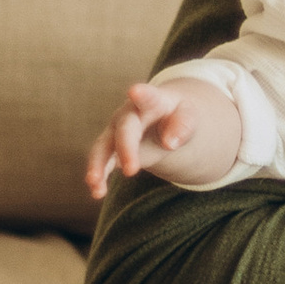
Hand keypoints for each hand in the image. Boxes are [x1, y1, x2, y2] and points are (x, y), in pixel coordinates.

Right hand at [85, 76, 241, 198]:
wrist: (163, 118)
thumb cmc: (177, 115)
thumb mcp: (189, 117)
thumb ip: (184, 126)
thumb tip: (170, 143)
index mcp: (152, 101)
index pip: (148, 97)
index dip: (142, 95)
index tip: (135, 91)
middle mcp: (129, 114)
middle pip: (125, 129)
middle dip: (126, 148)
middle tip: (131, 170)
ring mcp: (116, 131)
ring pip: (103, 146)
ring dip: (98, 165)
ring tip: (95, 183)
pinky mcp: (111, 149)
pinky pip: (102, 162)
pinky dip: (99, 177)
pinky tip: (97, 192)